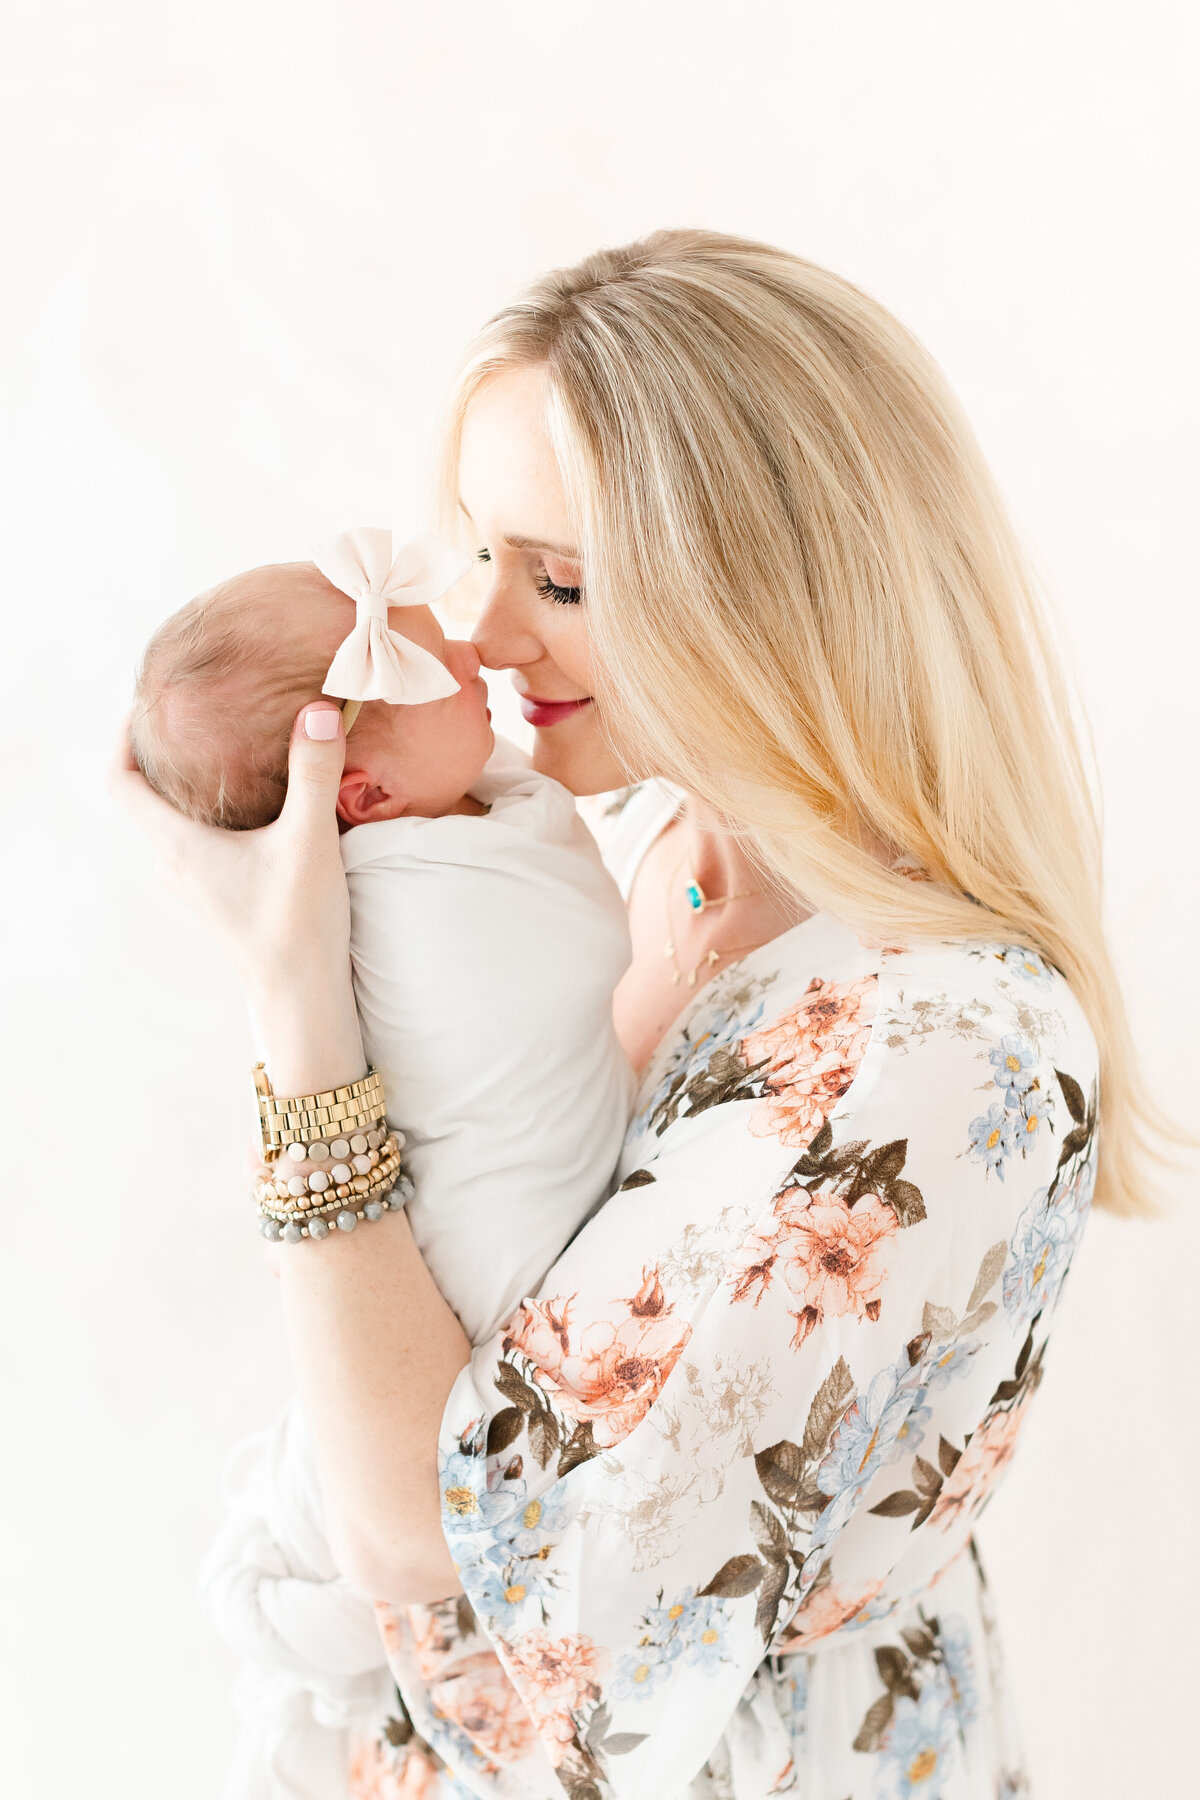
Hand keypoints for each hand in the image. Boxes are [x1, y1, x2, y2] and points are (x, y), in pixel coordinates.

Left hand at [110, 701, 360, 1086]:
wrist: (302, 998)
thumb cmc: (295, 926)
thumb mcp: (309, 842)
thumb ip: (313, 773)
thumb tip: (320, 709)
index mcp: (176, 844)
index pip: (118, 781)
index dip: (122, 736)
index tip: (147, 703)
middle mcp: (173, 862)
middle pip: (144, 794)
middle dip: (161, 749)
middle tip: (194, 710)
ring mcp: (193, 881)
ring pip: (172, 818)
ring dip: (188, 781)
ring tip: (223, 744)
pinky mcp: (217, 892)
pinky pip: (198, 838)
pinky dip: (212, 808)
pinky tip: (253, 797)